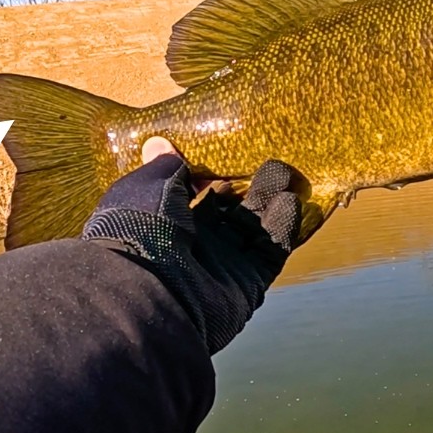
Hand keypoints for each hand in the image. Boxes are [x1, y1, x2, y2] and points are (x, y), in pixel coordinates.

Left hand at [81, 138, 306, 353]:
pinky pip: (271, 253)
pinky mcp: (248, 283)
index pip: (198, 195)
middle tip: (274, 164)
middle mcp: (197, 244)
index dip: (217, 176)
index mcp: (166, 220)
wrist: (150, 287)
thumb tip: (164, 146)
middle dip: (253, 188)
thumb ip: (165, 166)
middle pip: (232, 212)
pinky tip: (292, 202)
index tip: (237, 154)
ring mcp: (224, 265)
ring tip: (290, 176)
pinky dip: (283, 229)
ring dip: (273, 203)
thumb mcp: (146, 185)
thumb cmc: (140, 228)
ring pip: (256, 229)